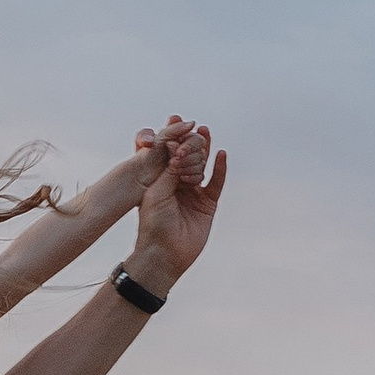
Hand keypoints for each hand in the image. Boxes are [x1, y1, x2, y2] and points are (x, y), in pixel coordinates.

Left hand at [128, 125, 226, 289]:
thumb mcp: (156, 193)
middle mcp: (178, 184)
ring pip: (202, 166)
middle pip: (187, 157)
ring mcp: (194, 194)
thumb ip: (169, 171)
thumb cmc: (153, 225)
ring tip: (204, 132)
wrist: (163, 253)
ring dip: (203, 150)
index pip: (169, 155)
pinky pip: (216, 183)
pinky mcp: (207, 204)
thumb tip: (177, 146)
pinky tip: (222, 154)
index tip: (174, 121)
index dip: (173, 139)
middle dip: (189, 141)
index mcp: (160, 180)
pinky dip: (220, 169)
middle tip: (192, 128)